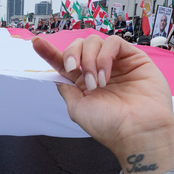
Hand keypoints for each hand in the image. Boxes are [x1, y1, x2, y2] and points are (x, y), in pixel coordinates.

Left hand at [31, 34, 173, 158]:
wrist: (138, 131)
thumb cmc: (109, 126)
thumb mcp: (77, 108)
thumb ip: (66, 87)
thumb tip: (56, 73)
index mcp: (83, 83)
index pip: (63, 62)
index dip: (49, 51)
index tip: (36, 42)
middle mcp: (98, 70)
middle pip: (78, 46)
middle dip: (72, 55)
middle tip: (75, 71)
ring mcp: (116, 63)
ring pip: (94, 42)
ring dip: (89, 60)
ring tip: (97, 83)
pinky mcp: (133, 58)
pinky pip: (114, 43)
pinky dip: (105, 56)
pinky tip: (106, 75)